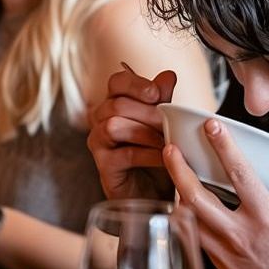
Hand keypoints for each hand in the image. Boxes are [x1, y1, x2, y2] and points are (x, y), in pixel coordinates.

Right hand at [87, 66, 178, 199]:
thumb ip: (163, 100)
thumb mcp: (163, 124)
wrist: (153, 193)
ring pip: (114, 125)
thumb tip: (168, 75)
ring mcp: (98, 143)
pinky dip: (149, 154)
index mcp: (114, 103)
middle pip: (117, 104)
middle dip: (148, 113)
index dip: (135, 84)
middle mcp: (100, 120)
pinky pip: (125, 154)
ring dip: (146, 132)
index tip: (156, 93)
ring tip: (167, 141)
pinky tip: (164, 157)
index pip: (117, 82)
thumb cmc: (156, 156)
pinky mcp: (104, 166)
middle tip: (169, 123)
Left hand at [162, 118, 268, 268]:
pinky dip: (188, 223)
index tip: (211, 126)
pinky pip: (197, 240)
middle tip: (170, 150)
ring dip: (177, 196)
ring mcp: (226, 255)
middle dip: (178, 170)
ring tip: (171, 177)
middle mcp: (241, 235)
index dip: (224, 146)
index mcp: (266, 219)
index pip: (240, 174)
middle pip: (197, 197)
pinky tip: (185, 211)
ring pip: (188, 220)